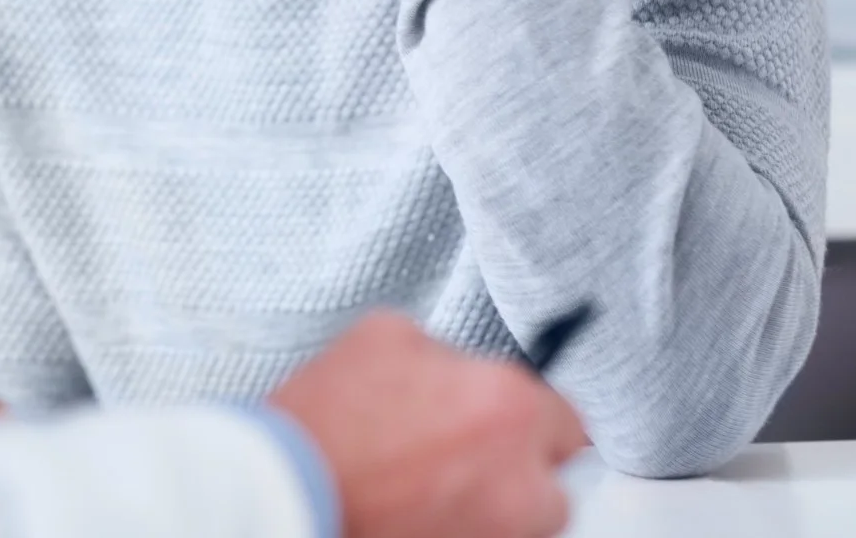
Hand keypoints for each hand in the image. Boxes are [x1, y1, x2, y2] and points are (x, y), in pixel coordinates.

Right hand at [269, 312, 586, 537]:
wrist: (287, 487)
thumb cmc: (328, 416)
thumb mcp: (385, 337)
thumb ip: (446, 352)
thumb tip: (463, 369)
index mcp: (508, 405)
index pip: (568, 419)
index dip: (531, 417)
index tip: (507, 423)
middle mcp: (521, 478)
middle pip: (553, 480)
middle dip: (516, 467)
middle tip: (461, 455)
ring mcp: (502, 533)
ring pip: (525, 522)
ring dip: (495, 505)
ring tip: (433, 487)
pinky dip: (465, 528)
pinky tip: (418, 509)